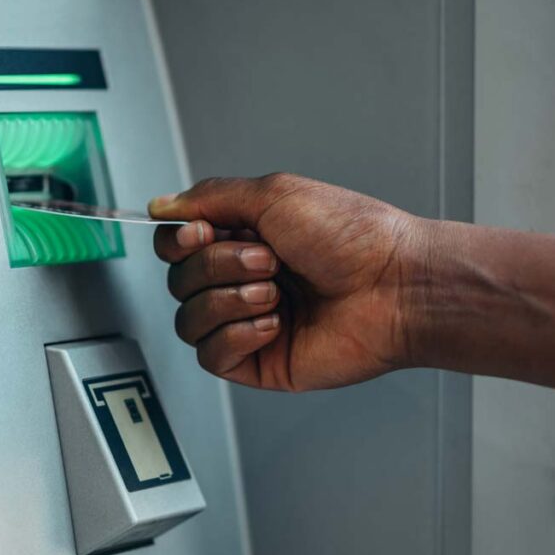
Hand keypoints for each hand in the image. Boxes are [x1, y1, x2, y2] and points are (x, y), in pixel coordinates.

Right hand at [149, 174, 427, 391]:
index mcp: (242, 237)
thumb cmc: (351, 236)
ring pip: (188, 319)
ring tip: (274, 294)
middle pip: (177, 280)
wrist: (394, 286)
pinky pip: (210, 355)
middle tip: (269, 260)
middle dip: (218, 266)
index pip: (175, 245)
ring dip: (228, 301)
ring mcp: (246, 321)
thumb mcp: (274, 193)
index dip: (178, 241)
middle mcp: (239, 279)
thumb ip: (210, 197)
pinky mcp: (257, 361)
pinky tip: (274, 324)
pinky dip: (236, 335)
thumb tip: (160, 206)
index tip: (203, 232)